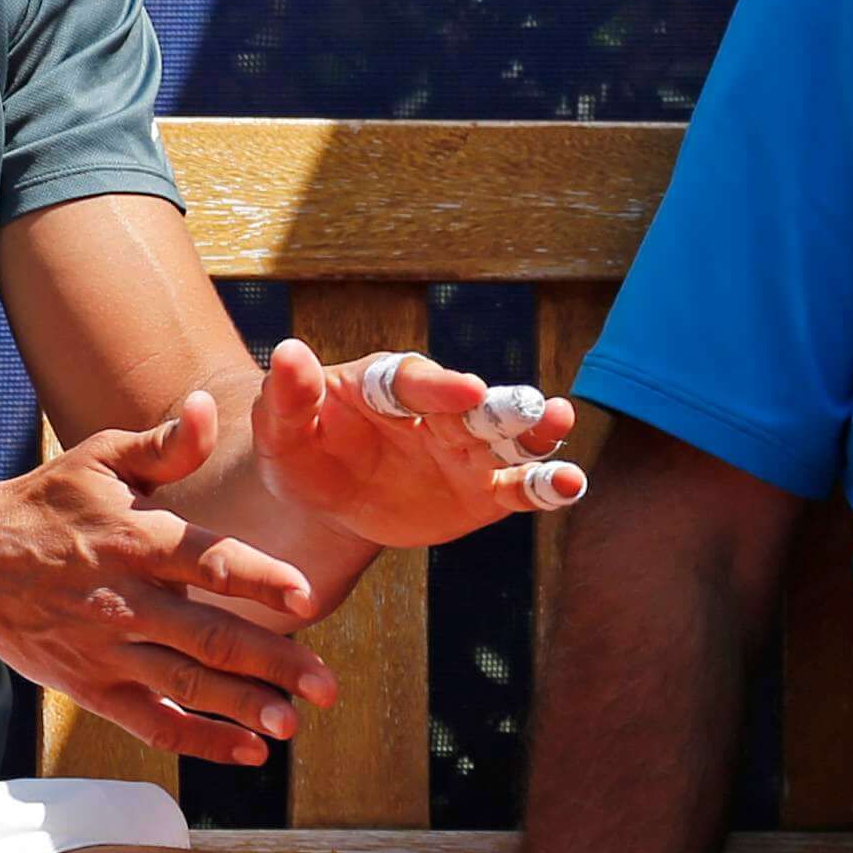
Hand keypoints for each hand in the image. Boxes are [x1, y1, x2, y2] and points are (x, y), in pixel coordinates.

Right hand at [0, 392, 336, 767]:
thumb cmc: (45, 504)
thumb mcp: (98, 459)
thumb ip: (164, 445)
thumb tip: (209, 406)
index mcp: (136, 540)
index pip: (207, 560)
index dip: (258, 580)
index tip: (306, 595)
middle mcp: (125, 600)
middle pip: (208, 637)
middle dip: (273, 663)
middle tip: (326, 686)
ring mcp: (108, 650)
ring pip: (185, 685)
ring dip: (243, 708)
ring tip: (292, 724)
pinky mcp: (92, 688)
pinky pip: (152, 722)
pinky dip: (200, 741)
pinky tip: (247, 753)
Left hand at [249, 338, 583, 549]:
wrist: (325, 499)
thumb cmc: (300, 449)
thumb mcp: (280, 426)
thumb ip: (287, 394)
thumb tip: (288, 352)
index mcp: (388, 386)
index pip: (413, 382)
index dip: (439, 387)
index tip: (466, 389)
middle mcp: (438, 411)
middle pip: (475, 405)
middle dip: (504, 404)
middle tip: (534, 405)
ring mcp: (466, 450)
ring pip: (509, 439)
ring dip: (538, 432)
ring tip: (562, 423)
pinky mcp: (484, 493)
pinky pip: (519, 490)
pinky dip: (547, 486)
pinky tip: (572, 485)